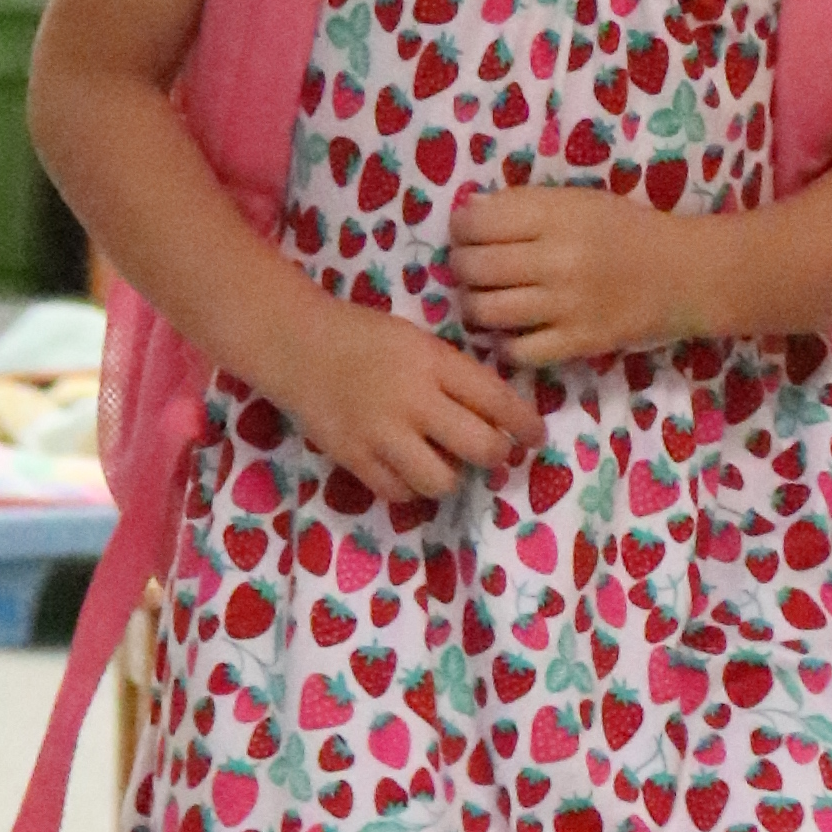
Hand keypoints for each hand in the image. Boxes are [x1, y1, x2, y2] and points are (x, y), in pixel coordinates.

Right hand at [276, 297, 539, 507]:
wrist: (296, 344)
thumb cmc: (367, 339)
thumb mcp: (420, 343)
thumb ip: (457, 376)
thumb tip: (501, 417)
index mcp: (434, 363)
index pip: (497, 402)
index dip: (525, 426)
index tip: (535, 437)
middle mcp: (413, 400)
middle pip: (480, 448)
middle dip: (496, 455)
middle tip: (492, 452)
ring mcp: (381, 433)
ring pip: (442, 481)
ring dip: (452, 476)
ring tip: (446, 462)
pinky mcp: (353, 457)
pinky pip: (399, 493)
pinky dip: (411, 487)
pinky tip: (409, 469)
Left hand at [448, 182, 678, 365]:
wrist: (686, 274)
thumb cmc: (629, 230)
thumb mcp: (579, 201)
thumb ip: (526, 205)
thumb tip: (466, 213)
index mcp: (556, 215)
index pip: (476, 222)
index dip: (460, 228)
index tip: (468, 233)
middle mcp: (557, 259)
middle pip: (473, 266)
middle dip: (461, 267)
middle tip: (471, 268)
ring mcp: (567, 305)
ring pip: (486, 310)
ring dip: (475, 305)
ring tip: (486, 300)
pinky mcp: (579, 342)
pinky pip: (518, 352)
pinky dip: (506, 344)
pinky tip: (513, 332)